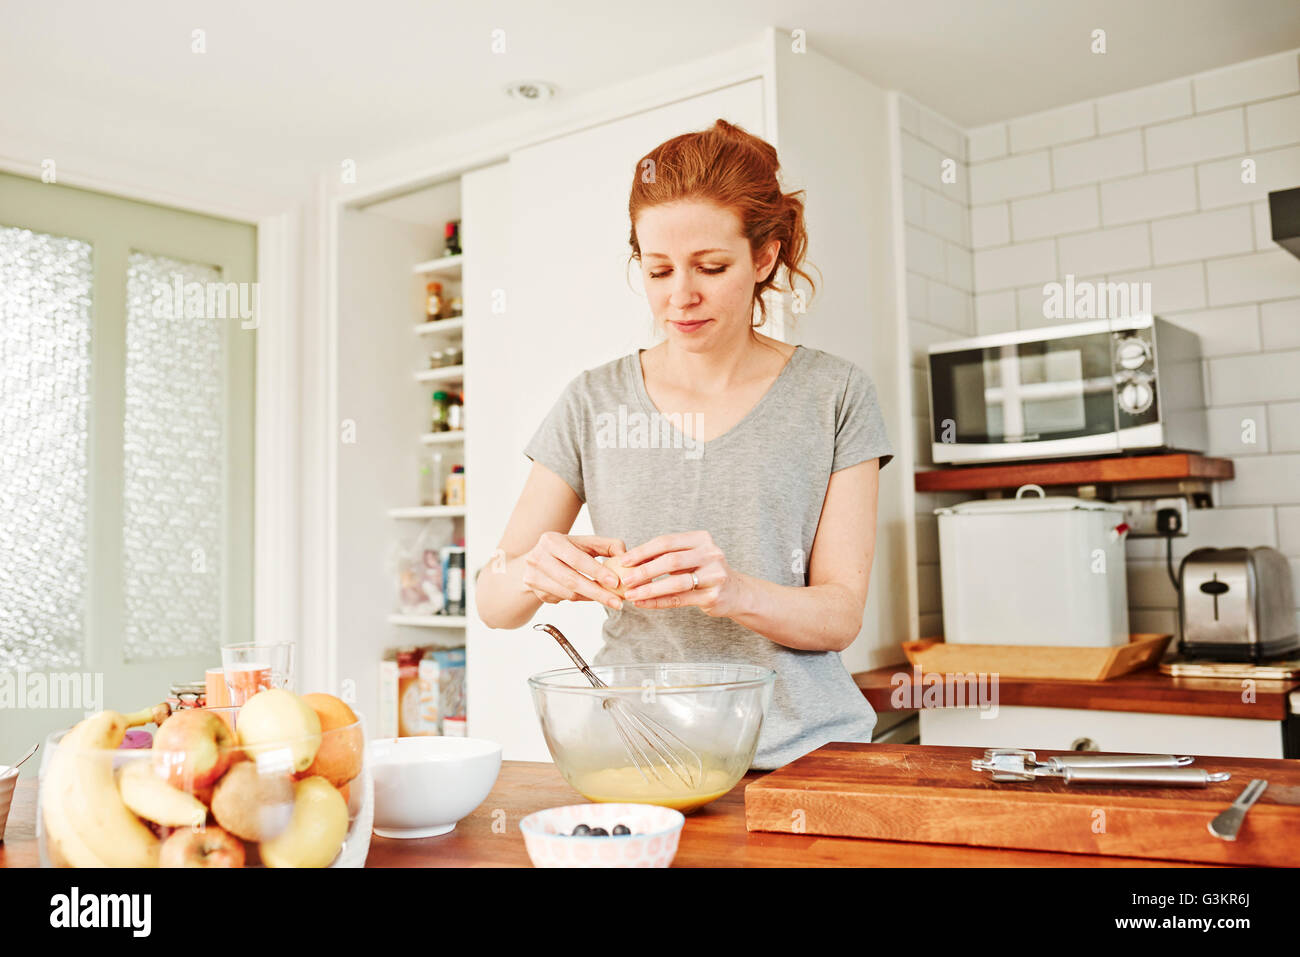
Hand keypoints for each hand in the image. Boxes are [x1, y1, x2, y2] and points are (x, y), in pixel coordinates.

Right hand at [521, 533, 626, 610]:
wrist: (534, 561)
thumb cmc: (566, 550)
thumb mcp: (584, 543)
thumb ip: (607, 546)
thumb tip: (625, 556)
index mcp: (552, 541)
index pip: (578, 559)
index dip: (597, 572)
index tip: (616, 582)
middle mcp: (538, 558)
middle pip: (572, 580)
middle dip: (598, 593)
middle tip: (618, 603)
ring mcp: (534, 576)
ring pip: (568, 593)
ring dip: (590, 598)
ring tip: (608, 599)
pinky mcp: (535, 591)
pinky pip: (563, 599)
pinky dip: (580, 599)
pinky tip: (589, 595)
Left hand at [617, 531, 744, 616]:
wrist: (736, 592)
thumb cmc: (704, 571)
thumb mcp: (690, 557)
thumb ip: (666, 556)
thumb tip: (630, 560)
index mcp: (702, 539)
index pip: (666, 542)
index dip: (643, 551)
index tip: (624, 560)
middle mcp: (710, 554)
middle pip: (670, 561)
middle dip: (644, 570)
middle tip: (625, 578)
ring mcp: (714, 575)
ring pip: (675, 582)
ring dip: (649, 589)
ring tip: (630, 594)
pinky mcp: (713, 596)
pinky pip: (679, 599)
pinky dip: (657, 602)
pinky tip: (642, 603)